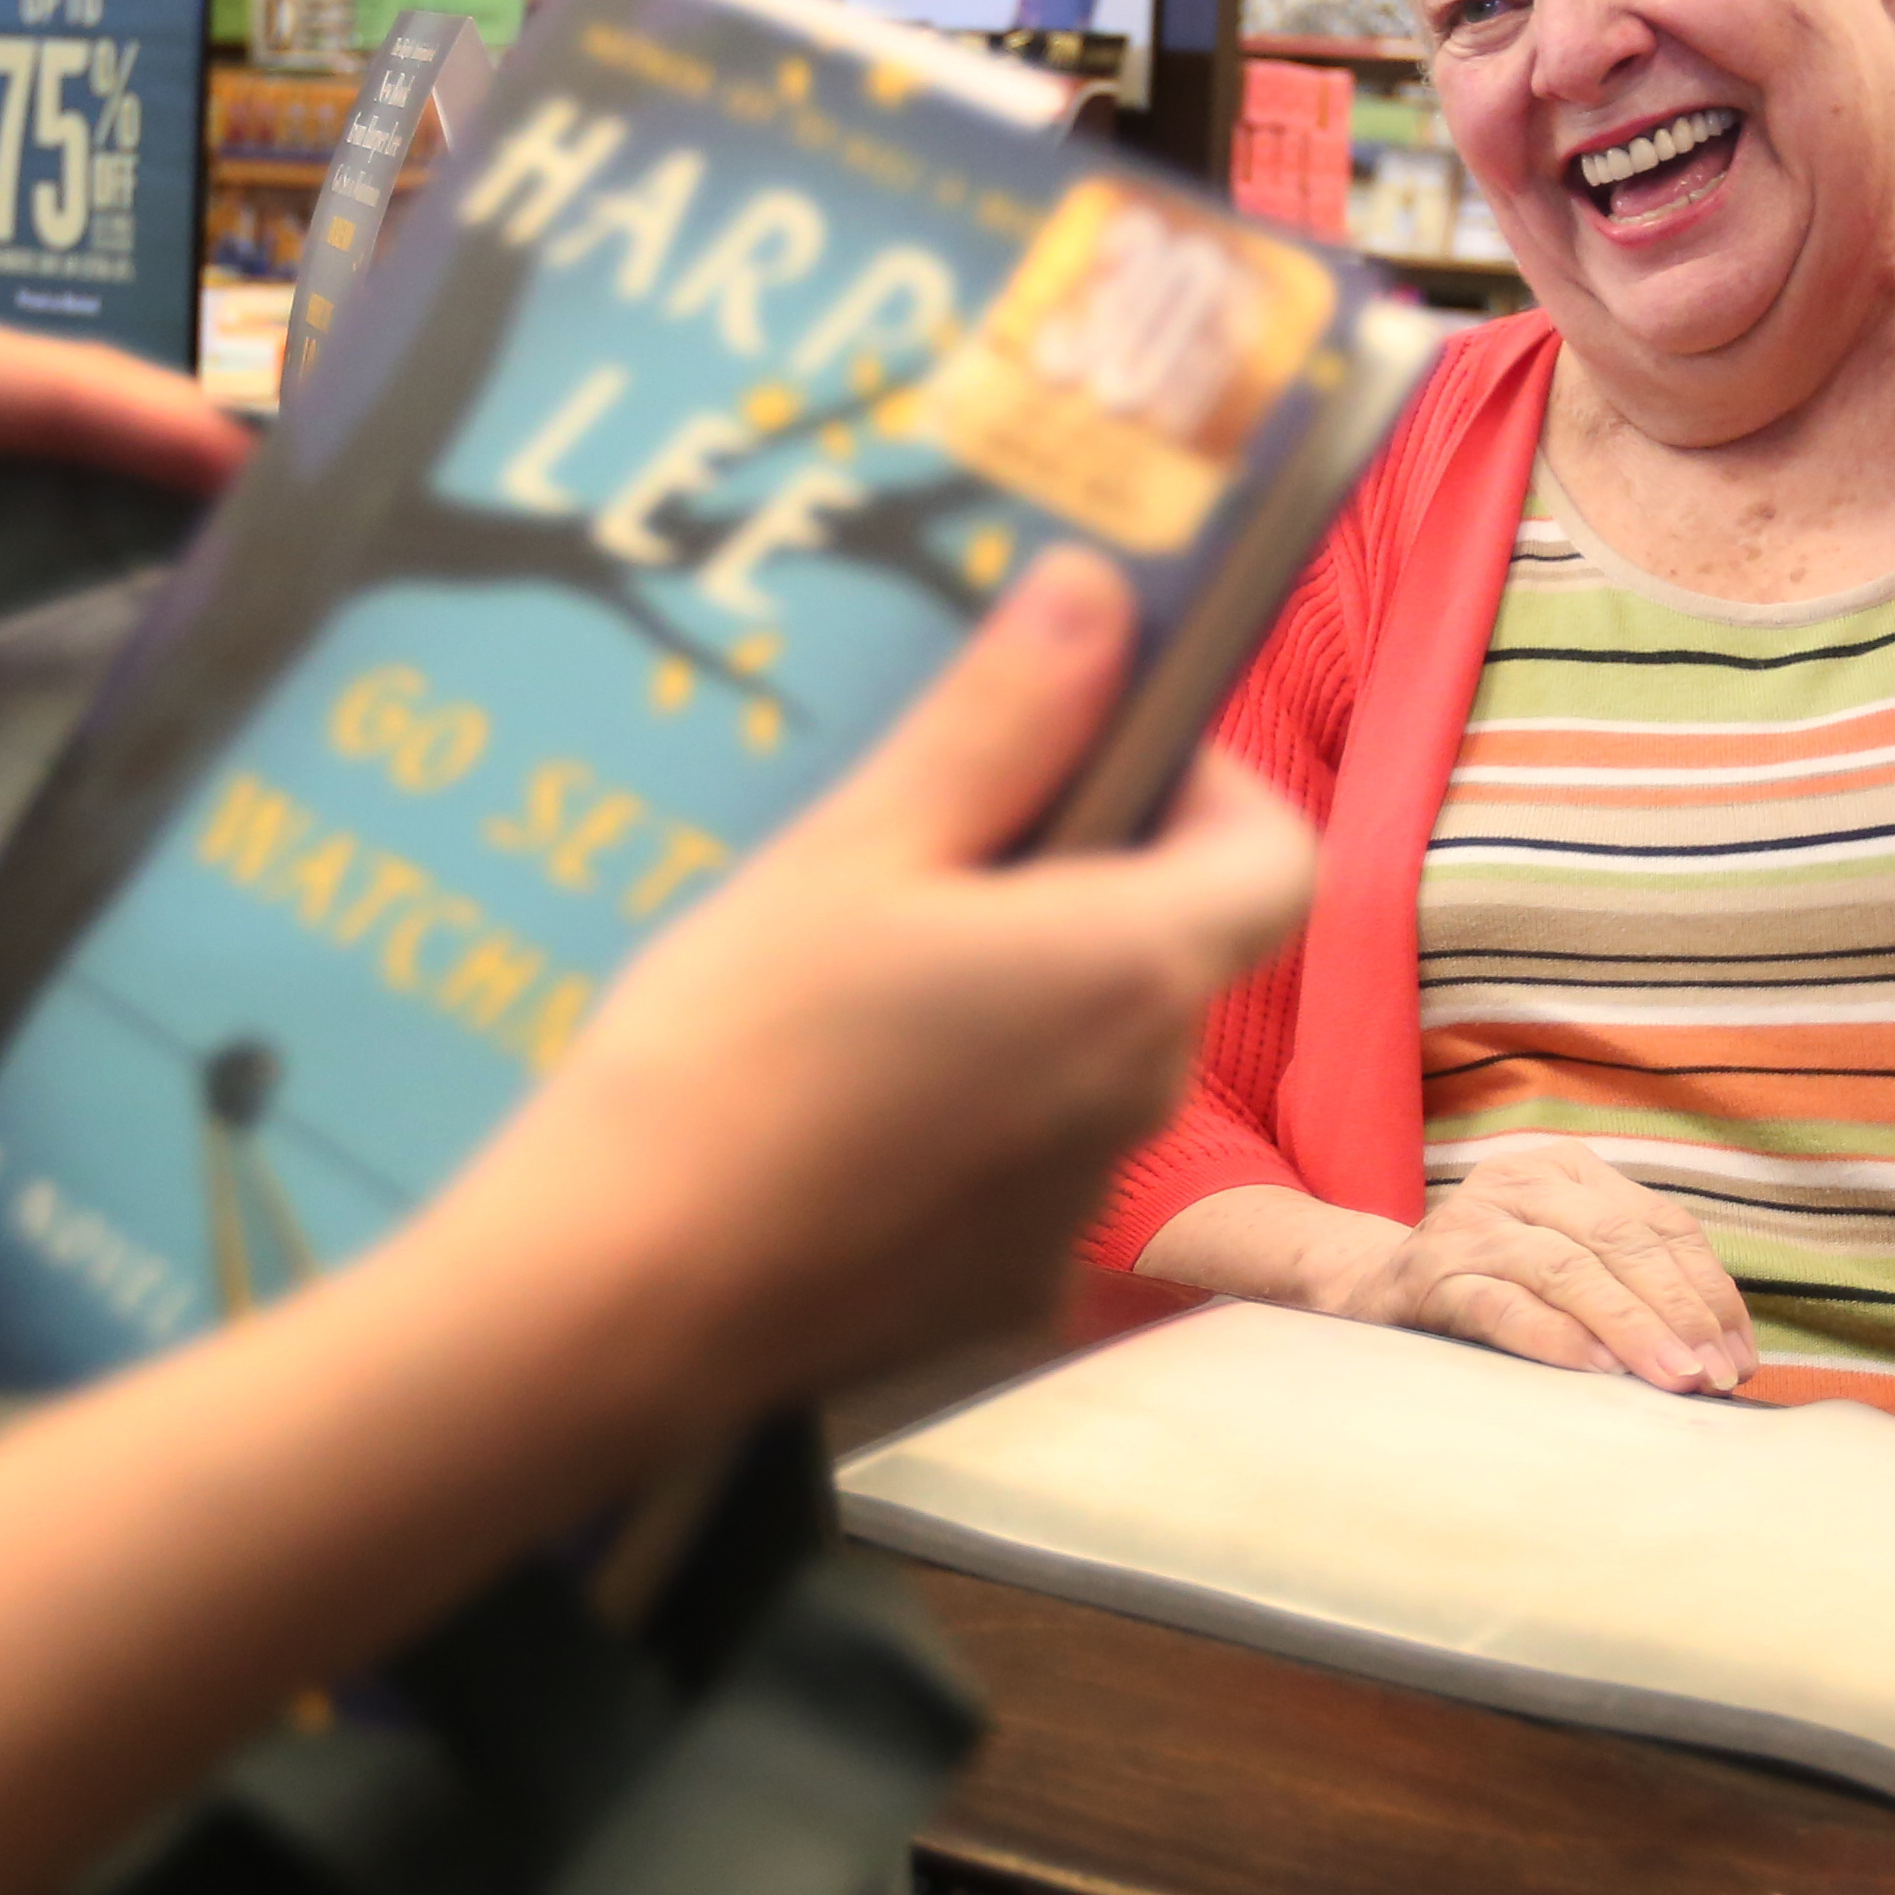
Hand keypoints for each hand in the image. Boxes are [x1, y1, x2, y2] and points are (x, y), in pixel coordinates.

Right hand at [411, 546, 1315, 1418]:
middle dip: (1083, 887)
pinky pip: (1022, 1171)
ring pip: (1092, 1062)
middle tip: (926, 852)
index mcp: (1134, 970)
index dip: (1209, 789)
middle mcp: (1144, 1101)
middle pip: (1174, 956)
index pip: (1276, 858)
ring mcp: (1079, 1213)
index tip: (1096, 760)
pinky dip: (963, 1122)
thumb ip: (1002, 719)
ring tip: (851, 984)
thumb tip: (1103, 591)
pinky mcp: (1006, 1295)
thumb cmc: (730, 1054)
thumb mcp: (857, 849)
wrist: (618, 1303)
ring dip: (1017, 1004)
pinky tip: (829, 1111)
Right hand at [1331, 1137, 1755, 1394]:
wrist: (1363, 1288)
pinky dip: (1556, 1337)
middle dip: (1681, 1310)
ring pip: (1570, 1269)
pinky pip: (1503, 1305)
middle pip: (1622, 1241)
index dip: (1710, 1290)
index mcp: (1566, 1172)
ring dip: (1631, 1326)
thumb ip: (1631, 1285)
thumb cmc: (1490, 1287)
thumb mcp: (1563, 1263)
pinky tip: (1597, 1370)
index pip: (1660, 1224)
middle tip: (1717, 1375)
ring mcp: (1471, 1227)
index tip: (1741, 1356)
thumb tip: (1727, 1353)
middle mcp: (1519, 1185)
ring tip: (1675, 1377)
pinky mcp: (1430, 1277)